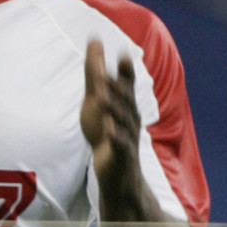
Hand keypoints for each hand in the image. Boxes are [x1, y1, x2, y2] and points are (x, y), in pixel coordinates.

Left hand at [79, 39, 140, 187]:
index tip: (123, 52)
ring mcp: (128, 137)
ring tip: (100, 95)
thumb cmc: (110, 135)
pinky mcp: (123, 156)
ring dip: (112, 107)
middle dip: (115, 86)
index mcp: (127, 107)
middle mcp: (131, 119)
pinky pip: (120, 144)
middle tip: (100, 71)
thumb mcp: (102, 106)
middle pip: (124, 100)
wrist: (120, 176)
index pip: (127, 86)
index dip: (126, 70)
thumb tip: (95, 50)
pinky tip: (107, 127)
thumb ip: (98, 79)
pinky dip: (115, 135)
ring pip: (122, 121)